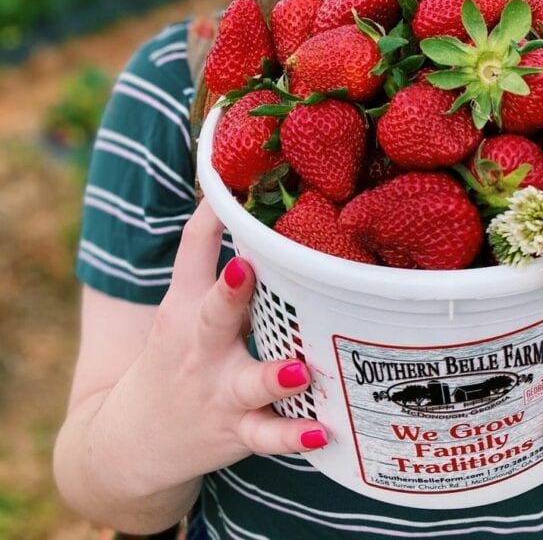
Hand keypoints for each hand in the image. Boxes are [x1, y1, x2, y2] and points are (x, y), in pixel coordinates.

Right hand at [120, 198, 327, 494]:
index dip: (210, 216)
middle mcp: (200, 345)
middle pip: (213, 315)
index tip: (224, 187)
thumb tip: (250, 193)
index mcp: (186, 303)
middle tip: (243, 270)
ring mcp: (218, 390)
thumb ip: (215, 255)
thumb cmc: (176, 352)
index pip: (192, 250)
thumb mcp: (181, 302)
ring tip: (301, 370)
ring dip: (274, 377)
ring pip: (248, 384)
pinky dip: (294, 436)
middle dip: (228, 293)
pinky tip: (324, 430)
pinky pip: (267, 435)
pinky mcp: (237, 430)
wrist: (133, 441)